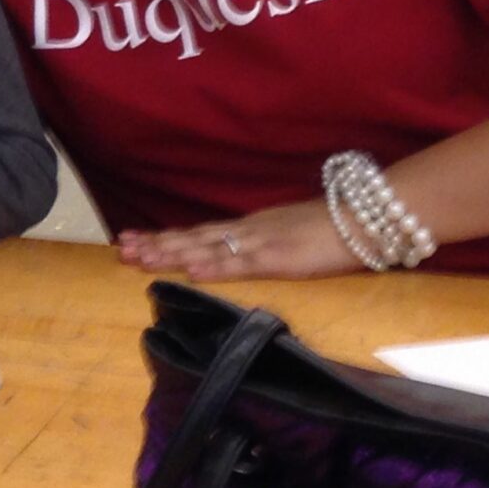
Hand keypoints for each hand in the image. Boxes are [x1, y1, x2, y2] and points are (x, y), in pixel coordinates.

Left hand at [117, 198, 357, 282]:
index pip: (199, 232)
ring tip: (140, 257)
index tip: (134, 240)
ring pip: (206, 248)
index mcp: (251, 226)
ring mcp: (260, 243)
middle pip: (193, 238)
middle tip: (121, 249)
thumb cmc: (335, 227)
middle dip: (157, 244)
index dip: (166, 238)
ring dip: (172, 253)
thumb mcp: (291, 233)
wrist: (367, 217)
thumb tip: (246, 252)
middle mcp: (247, 230)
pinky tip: (191, 271)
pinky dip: (214, 267)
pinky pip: (241, 263)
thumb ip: (267, 242)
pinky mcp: (279, 258)